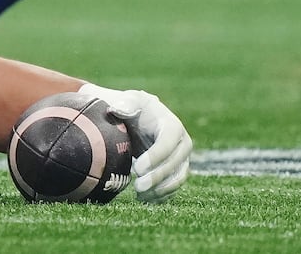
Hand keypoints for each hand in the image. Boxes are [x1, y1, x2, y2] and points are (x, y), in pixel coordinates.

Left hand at [79, 84, 191, 202]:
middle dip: (157, 177)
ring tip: (140, 194)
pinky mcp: (178, 171)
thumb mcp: (130, 101)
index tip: (138, 167)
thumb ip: (125, 104)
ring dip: (160, 190)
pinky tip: (145, 199)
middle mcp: (183, 144)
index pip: (167, 143)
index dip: (156, 157)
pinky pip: (173, 187)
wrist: (139, 119)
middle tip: (138, 186)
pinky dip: (161, 195)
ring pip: (177, 179)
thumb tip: (117, 109)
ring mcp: (182, 159)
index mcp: (172, 125)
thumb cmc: (133, 107)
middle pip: (175, 164)